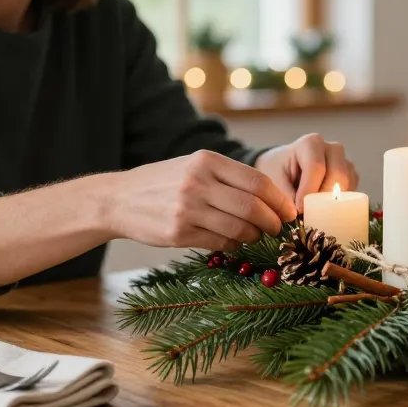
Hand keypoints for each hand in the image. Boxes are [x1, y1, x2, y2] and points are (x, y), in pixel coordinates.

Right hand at [104, 150, 297, 250]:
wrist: (118, 199)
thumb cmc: (164, 182)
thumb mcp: (194, 165)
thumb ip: (228, 177)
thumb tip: (272, 197)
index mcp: (207, 161)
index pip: (257, 182)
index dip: (279, 200)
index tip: (289, 211)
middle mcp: (198, 182)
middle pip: (252, 207)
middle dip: (273, 222)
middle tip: (278, 228)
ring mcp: (187, 209)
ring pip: (239, 228)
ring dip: (255, 236)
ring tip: (256, 235)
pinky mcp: (178, 233)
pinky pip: (220, 243)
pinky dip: (234, 245)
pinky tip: (234, 241)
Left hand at [253, 133, 358, 211]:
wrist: (284, 167)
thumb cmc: (278, 171)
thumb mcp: (273, 180)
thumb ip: (285, 195)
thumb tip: (299, 213)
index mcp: (311, 143)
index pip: (316, 167)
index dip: (309, 191)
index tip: (299, 209)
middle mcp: (333, 149)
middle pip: (338, 174)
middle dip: (325, 198)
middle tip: (310, 214)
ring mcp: (345, 162)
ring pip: (348, 184)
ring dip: (335, 202)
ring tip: (316, 212)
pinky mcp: (352, 176)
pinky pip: (353, 192)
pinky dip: (341, 204)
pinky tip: (326, 210)